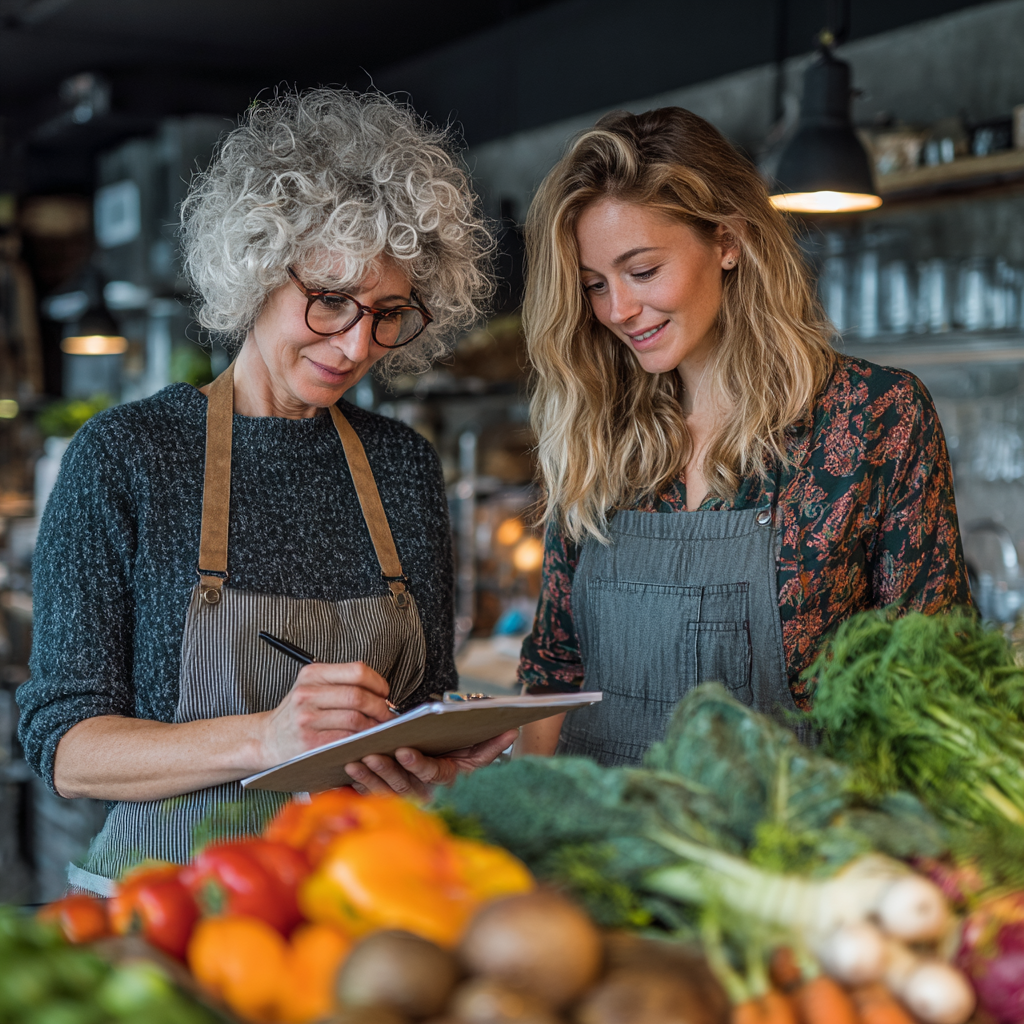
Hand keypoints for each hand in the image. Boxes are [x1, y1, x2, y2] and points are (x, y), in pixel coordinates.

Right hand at [259, 661, 391, 766]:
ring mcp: (307, 719)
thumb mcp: (312, 687)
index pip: (357, 671)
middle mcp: (307, 693)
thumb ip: (342, 683)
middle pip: (358, 696)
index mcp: (312, 674)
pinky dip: (362, 740)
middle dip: (380, 707)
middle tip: (386, 715)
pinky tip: (365, 740)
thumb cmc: (297, 713)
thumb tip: (381, 693)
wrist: (267, 739)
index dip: (378, 683)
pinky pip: (346, 739)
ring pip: (355, 719)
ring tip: (379, 729)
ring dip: (374, 726)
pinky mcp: (310, 742)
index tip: (384, 693)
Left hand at [344, 728, 519, 799]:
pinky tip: (345, 771)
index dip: (417, 763)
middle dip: (386, 770)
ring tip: (353, 759)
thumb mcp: (478, 752)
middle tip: (371, 754)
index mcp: (445, 779)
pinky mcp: (386, 793)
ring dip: (368, 775)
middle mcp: (424, 791)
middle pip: (402, 783)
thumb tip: (512, 730)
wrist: (446, 764)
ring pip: (384, 788)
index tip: (403, 750)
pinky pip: (369, 792)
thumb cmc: (460, 756)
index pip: (430, 773)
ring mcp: (404, 794)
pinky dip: (357, 783)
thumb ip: (493, 744)